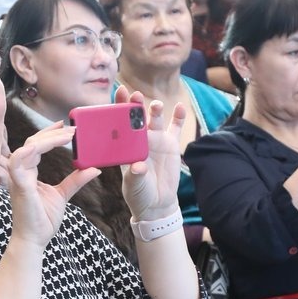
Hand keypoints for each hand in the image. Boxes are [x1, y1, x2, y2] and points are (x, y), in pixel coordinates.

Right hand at [6, 122, 99, 248]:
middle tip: (73, 129)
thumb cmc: (43, 220)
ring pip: (28, 147)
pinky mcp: (20, 187)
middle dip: (53, 132)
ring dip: (47, 138)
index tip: (66, 125)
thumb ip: (76, 180)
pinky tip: (45, 145)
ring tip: (68, 136)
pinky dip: (29, 151)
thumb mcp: (63, 194)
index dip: (49, 133)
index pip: (36, 145)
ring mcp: (19, 179)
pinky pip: (18, 163)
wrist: (35, 240)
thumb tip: (94, 168)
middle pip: (33, 142)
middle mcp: (21, 173)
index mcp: (29, 173)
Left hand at [117, 87, 183, 221]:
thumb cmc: (139, 193)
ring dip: (155, 110)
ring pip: (155, 119)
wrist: (156, 203)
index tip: (117, 96)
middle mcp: (139, 139)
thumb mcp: (133, 186)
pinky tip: (180, 107)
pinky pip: (176, 127)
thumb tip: (138, 167)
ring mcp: (156, 140)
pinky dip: (179, 117)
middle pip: (136, 117)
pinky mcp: (171, 144)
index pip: (118, 124)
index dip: (117, 109)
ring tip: (155, 106)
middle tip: (134, 95)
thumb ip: (135, 175)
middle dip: (135, 105)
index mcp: (124, 147)